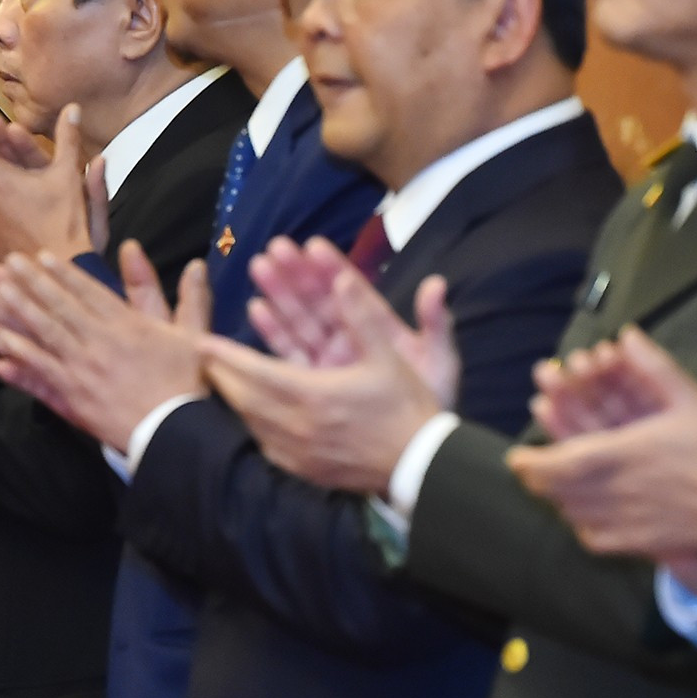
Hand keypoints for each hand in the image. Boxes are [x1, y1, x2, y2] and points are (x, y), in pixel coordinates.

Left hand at [0, 240, 208, 449]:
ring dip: (13, 317)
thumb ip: (192, 298)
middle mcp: (99, 342)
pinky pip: (41, 379)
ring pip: (42, 338)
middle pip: (57, 308)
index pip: (87, 292)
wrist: (179, 432)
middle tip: (2, 266)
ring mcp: (83, 371)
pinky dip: (19, 367)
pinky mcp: (75, 401)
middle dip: (28, 284)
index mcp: (127, 325)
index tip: (37, 257)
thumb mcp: (196, 336)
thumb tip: (196, 264)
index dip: (60, 274)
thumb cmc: (192, 385)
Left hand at [204, 245, 457, 492]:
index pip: (256, 371)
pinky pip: (266, 444)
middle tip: (205, 358)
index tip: (203, 342)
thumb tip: (343, 277)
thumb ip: (362, 316)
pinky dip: (253, 424)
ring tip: (221, 380)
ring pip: (251, 422)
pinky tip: (251, 416)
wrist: (419, 467)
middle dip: (222, 375)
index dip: (227, 356)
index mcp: (312, 394)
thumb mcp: (389, 357)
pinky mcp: (303, 470)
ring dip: (234, 398)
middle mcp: (296, 426)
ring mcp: (297, 453)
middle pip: (244, 398)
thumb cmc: (405, 408)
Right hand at [245, 236, 458, 393]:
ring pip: (301, 321)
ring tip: (260, 267)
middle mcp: (351, 340)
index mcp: (379, 329)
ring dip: (280, 295)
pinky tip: (257, 309)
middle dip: (297, 274)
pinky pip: (292, 353)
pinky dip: (275, 332)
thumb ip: (435, 323)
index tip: (312, 245)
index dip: (332, 267)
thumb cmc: (432, 401)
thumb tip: (436, 283)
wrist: (417, 452)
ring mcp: (331, 361)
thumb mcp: (439, 361)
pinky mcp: (314, 383)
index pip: (352, 291)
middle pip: (320, 301)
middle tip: (275, 248)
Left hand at [507, 332, 696, 590]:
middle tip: (525, 469)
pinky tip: (582, 515)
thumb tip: (629, 333)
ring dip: (556, 498)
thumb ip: (658, 366)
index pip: (560, 461)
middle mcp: (615, 491)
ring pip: (571, 513)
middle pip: (557, 490)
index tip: (516, 457)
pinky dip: (582, 525)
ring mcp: (623, 523)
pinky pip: (593, 537)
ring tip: (547, 486)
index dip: (532, 462)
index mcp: (623, 454)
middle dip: (535, 478)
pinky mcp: (634, 546)